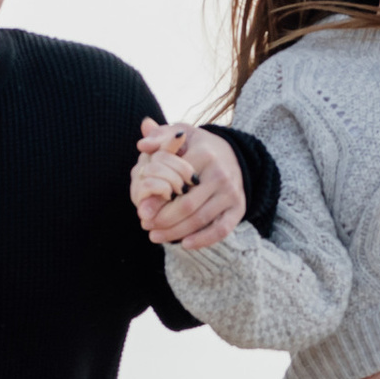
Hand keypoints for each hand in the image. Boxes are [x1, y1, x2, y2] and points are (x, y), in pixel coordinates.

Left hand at [134, 118, 247, 251]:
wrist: (234, 155)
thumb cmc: (199, 146)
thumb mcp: (181, 134)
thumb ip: (159, 136)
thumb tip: (142, 145)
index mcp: (205, 154)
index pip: (176, 182)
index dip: (156, 199)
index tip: (141, 209)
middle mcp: (221, 174)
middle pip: (187, 205)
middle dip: (163, 219)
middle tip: (146, 226)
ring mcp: (231, 193)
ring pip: (200, 219)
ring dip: (176, 232)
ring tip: (155, 236)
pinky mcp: (238, 208)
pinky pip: (222, 229)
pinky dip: (204, 240)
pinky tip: (185, 244)